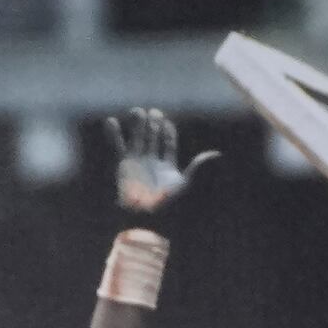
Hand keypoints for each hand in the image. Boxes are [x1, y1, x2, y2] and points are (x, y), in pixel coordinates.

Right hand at [105, 107, 219, 223]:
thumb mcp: (186, 184)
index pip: (168, 144)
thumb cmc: (167, 204)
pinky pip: (118, 146)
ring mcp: (137, 162)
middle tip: (154, 112)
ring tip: (137, 111)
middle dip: (153, 124)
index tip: (167, 122)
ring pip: (137, 138)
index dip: (168, 132)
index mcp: (168, 167)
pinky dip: (115, 134)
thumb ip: (197, 167)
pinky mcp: (124, 165)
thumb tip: (217, 154)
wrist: (146, 216)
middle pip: (153, 137)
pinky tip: (111, 120)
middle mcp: (152, 162)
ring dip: (137, 125)